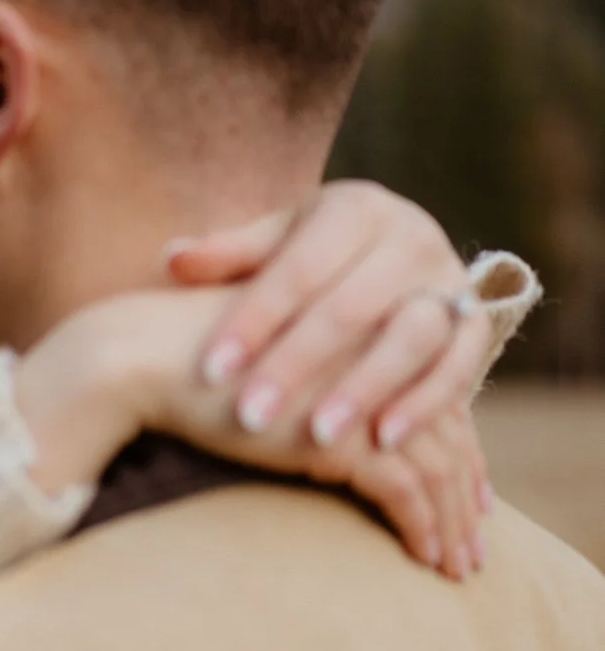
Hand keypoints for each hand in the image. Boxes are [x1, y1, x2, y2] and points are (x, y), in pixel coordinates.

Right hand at [158, 375, 486, 577]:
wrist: (148, 357)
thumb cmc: (191, 359)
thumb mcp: (267, 359)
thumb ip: (310, 378)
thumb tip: (326, 425)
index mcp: (367, 326)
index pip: (432, 396)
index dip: (457, 447)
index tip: (468, 493)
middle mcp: (379, 353)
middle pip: (446, 432)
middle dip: (463, 495)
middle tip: (471, 544)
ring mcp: (366, 392)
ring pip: (438, 465)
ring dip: (452, 522)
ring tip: (455, 566)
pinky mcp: (345, 434)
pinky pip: (407, 489)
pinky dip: (422, 526)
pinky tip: (424, 557)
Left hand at [164, 182, 492, 452]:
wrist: (394, 259)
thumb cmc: (314, 257)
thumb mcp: (274, 246)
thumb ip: (228, 256)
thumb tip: (172, 259)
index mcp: (355, 207)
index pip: (298, 267)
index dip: (254, 320)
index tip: (210, 370)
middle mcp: (412, 236)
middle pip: (351, 306)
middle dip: (297, 364)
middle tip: (249, 415)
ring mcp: (452, 280)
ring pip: (412, 337)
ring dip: (364, 389)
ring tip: (317, 437)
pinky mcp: (478, 324)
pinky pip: (458, 367)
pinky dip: (423, 404)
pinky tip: (382, 443)